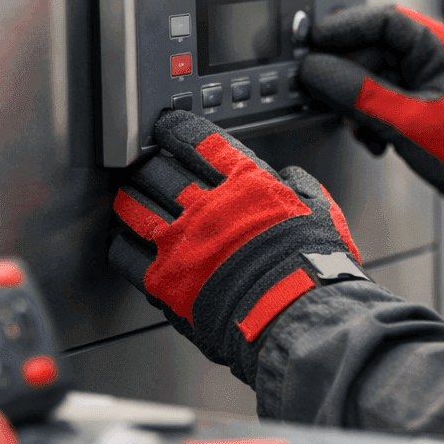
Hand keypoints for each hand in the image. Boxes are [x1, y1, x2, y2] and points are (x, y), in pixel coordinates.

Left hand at [109, 111, 366, 382]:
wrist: (294, 314)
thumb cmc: (313, 269)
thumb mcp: (322, 214)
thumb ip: (302, 190)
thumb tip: (294, 179)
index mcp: (246, 182)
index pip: (198, 140)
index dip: (175, 129)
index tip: (166, 128)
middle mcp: (207, 205)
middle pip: (159, 170)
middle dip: (148, 165)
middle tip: (143, 165)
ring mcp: (181, 241)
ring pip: (135, 206)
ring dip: (129, 198)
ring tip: (127, 196)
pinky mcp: (163, 279)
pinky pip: (125, 253)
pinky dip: (121, 243)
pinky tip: (123, 241)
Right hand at [298, 4, 443, 228]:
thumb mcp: (406, 122)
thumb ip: (359, 94)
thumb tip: (318, 70)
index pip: (385, 20)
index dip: (345, 28)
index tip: (315, 41)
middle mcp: (441, 55)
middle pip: (378, 48)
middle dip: (350, 74)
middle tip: (326, 90)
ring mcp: (434, 78)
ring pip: (380, 75)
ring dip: (361, 101)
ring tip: (359, 126)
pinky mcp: (428, 100)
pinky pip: (389, 95)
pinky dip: (374, 114)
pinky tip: (374, 138)